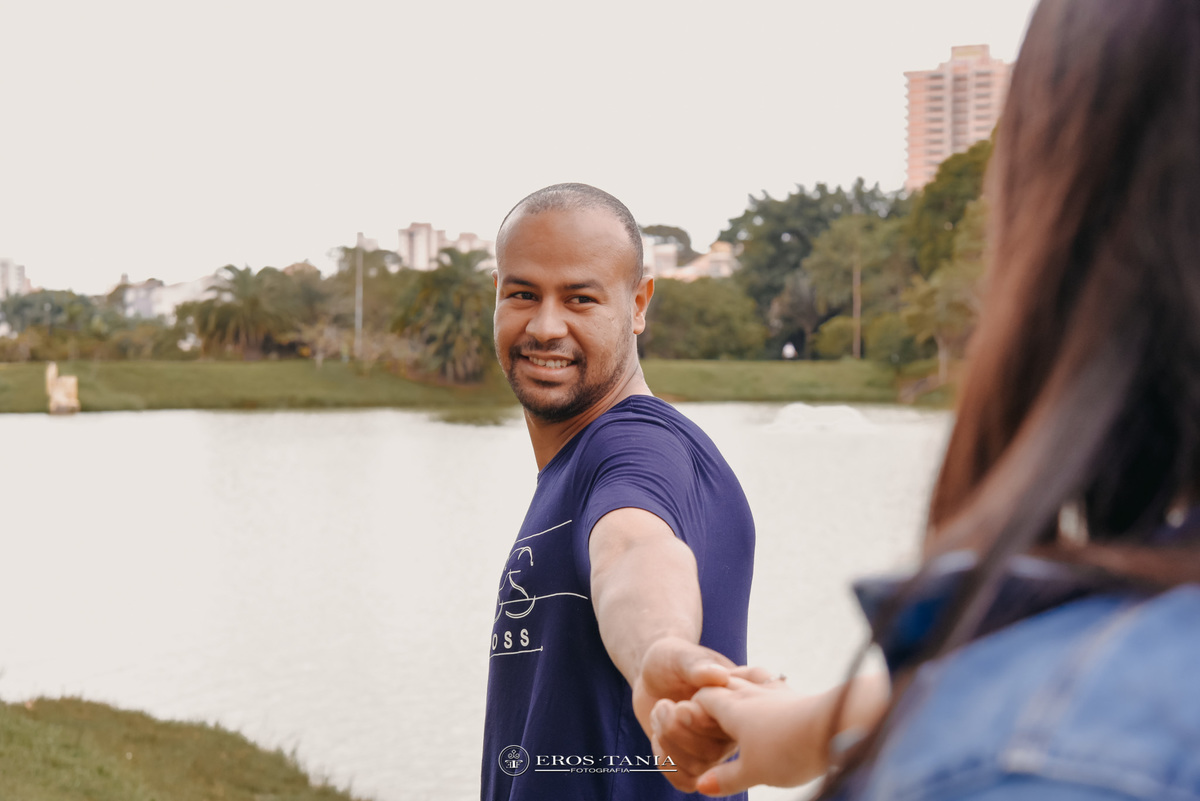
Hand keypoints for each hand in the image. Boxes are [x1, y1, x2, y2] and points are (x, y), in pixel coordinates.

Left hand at [643, 659, 774, 791]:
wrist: (653, 673)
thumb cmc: (672, 660)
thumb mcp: (681, 655)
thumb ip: (697, 665)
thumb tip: (718, 676)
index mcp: (739, 703)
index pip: (731, 727)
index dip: (703, 723)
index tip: (680, 706)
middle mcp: (732, 730)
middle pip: (714, 753)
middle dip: (679, 732)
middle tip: (663, 705)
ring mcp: (714, 748)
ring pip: (698, 769)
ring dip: (669, 744)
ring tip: (658, 713)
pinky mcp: (694, 761)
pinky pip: (686, 781)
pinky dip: (667, 764)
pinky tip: (657, 739)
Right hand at [687, 672, 889, 796]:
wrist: (834, 725)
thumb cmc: (788, 750)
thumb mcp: (753, 772)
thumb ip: (725, 778)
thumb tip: (701, 786)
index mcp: (731, 708)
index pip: (701, 699)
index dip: (690, 710)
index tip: (684, 720)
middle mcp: (750, 692)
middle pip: (721, 686)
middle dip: (710, 696)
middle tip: (702, 709)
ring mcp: (774, 690)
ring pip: (746, 678)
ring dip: (735, 683)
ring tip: (730, 689)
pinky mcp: (795, 693)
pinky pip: (771, 682)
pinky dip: (761, 684)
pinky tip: (768, 689)